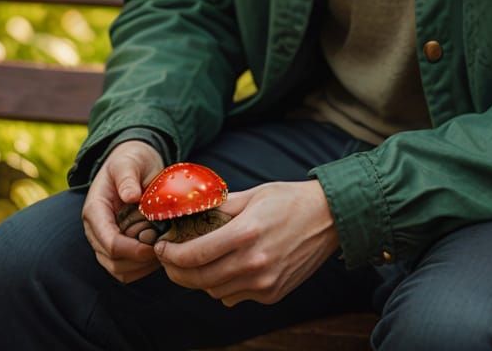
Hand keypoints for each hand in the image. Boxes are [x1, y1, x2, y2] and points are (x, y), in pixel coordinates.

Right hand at [82, 140, 164, 282]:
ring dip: (141, 266)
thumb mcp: (129, 162)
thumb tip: (131, 196)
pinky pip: (125, 269)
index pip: (109, 241)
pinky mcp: (116, 245)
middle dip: (138, 259)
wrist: (132, 163)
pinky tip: (159, 251)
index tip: (155, 245)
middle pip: (112, 260)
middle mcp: (96, 229)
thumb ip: (127, 177)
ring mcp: (105, 239)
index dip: (132, 249)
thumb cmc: (130, 160)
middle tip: (163, 246)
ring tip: (162, 249)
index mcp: (95, 210)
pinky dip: (142, 267)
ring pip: (118, 270)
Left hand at [154, 180, 339, 305]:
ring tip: (197, 262)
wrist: (329, 218)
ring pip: (214, 291)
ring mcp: (264, 282)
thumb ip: (220, 207)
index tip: (161, 247)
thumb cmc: (289, 200)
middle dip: (176, 271)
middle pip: (199, 280)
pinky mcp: (272, 293)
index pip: (194, 255)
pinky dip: (224, 286)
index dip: (170, 255)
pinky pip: (235, 297)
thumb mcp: (252, 194)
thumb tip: (189, 211)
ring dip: (200, 279)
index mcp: (246, 233)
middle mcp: (253, 262)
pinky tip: (227, 268)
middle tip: (169, 259)